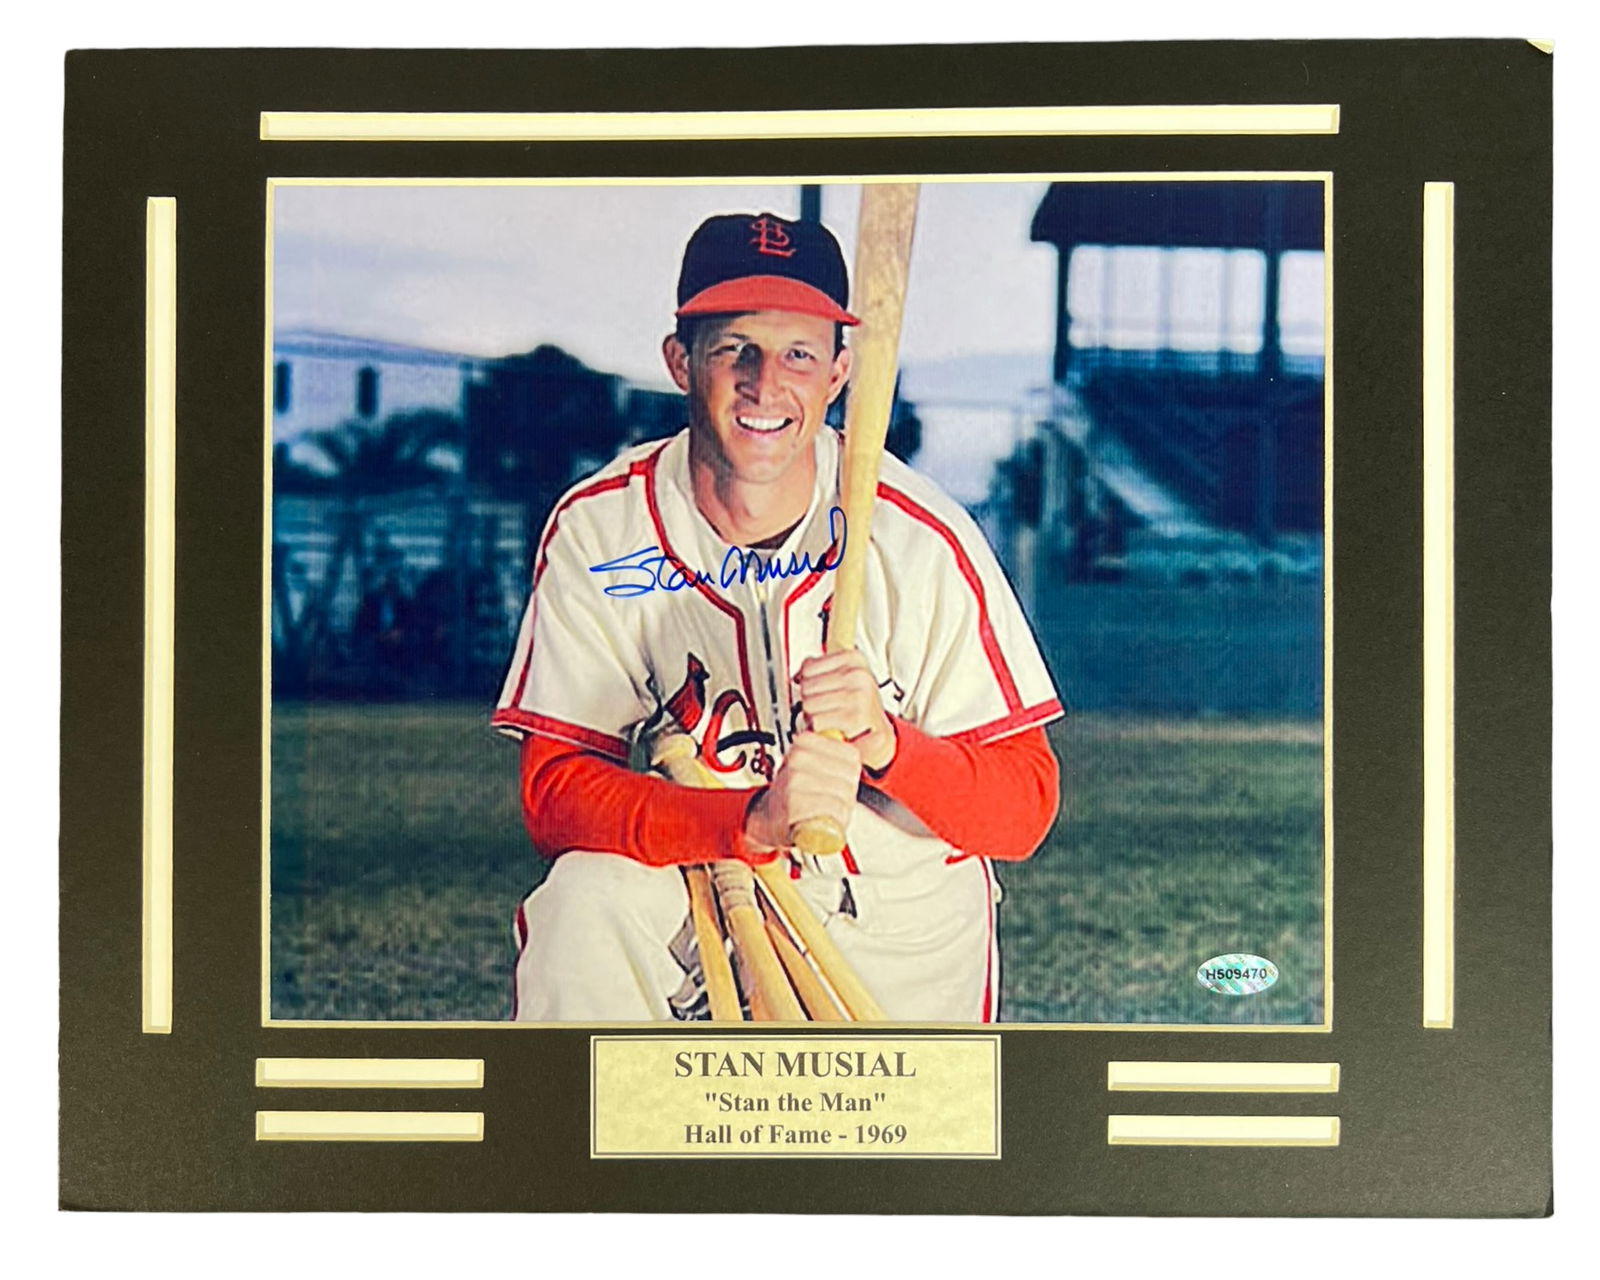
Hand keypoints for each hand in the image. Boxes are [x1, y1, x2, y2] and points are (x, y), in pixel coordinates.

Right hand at [744, 731, 861, 851]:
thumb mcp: (817, 765)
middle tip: (825, 802)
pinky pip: (831, 813)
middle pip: (848, 779)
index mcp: (805, 742)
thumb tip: (877, 739)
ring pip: (841, 798)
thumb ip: (841, 755)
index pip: (850, 757)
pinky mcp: (794, 805)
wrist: (768, 819)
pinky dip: (830, 823)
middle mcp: (798, 758)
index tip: (831, 782)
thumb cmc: (797, 794)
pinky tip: (816, 821)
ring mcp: (794, 781)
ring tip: (819, 811)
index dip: (847, 776)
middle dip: (844, 796)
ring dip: (837, 812)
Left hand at [795, 651, 897, 772]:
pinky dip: (819, 728)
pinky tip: (831, 727)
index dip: (808, 682)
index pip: (808, 668)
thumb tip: (798, 675)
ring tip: (828, 717)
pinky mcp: (854, 718)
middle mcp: (858, 675)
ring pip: (809, 705)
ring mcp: (858, 696)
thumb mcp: (842, 678)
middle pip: (806, 687)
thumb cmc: (858, 705)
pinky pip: (816, 721)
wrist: (878, 732)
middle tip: (825, 708)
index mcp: (854, 659)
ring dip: (813, 716)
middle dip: (810, 700)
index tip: (822, 690)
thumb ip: (818, 670)